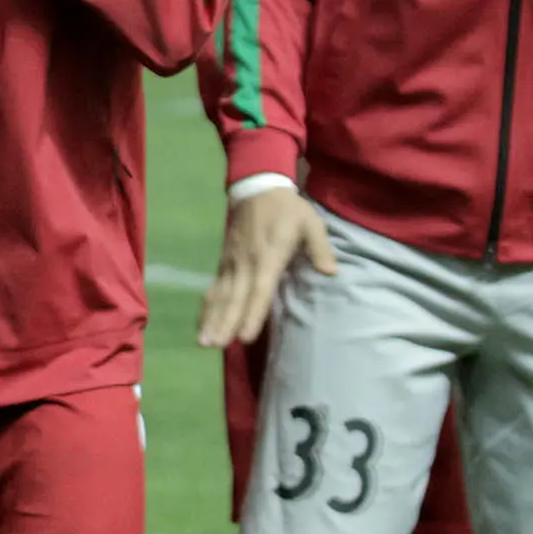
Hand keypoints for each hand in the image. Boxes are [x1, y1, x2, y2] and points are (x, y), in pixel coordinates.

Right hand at [198, 185, 335, 347]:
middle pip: (235, 298)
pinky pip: (215, 288)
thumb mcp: (311, 223)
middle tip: (213, 345)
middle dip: (224, 323)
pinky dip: (207, 307)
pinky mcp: (225, 262)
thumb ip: (320, 247)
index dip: (252, 314)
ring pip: (221, 296)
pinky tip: (202, 324)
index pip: (259, 290)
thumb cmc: (288, 210)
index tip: (244, 337)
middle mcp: (246, 264)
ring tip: (203, 341)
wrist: (257, 187)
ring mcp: (232, 263)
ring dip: (211, 319)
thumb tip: (330, 272)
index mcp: (269, 257)